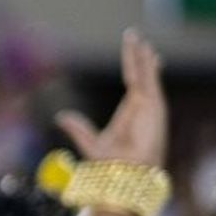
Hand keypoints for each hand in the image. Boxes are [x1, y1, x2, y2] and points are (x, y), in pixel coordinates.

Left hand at [56, 30, 166, 168]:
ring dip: (144, 58)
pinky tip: (148, 53)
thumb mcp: (90, 143)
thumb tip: (61, 117)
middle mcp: (143, 107)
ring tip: (142, 41)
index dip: (132, 64)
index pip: (132, 81)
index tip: (134, 49)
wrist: (126, 178)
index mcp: (130, 112)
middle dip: (139, 56)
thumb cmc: (112, 168)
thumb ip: (78, 128)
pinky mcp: (154, 109)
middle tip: (136, 37)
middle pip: (141, 74)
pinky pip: (151, 82)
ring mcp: (151, 107)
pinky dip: (150, 68)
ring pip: (147, 76)